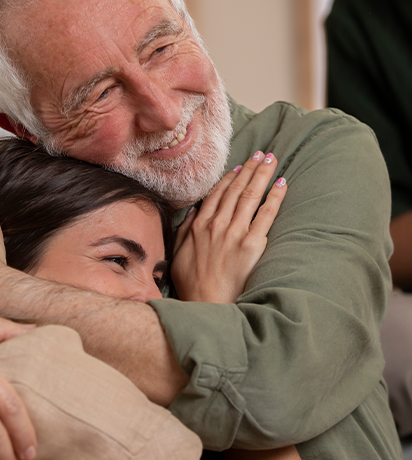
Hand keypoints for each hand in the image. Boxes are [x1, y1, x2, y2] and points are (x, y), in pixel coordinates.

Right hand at [171, 151, 286, 302]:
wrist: (206, 305)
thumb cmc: (192, 284)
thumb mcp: (178, 254)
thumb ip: (185, 231)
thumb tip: (192, 213)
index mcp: (199, 225)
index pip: (218, 193)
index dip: (230, 177)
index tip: (240, 166)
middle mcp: (217, 224)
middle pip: (237, 189)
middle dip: (250, 168)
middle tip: (261, 153)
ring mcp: (235, 232)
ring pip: (251, 195)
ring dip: (262, 174)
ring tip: (271, 160)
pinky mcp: (251, 244)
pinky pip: (266, 214)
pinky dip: (274, 196)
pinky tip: (282, 183)